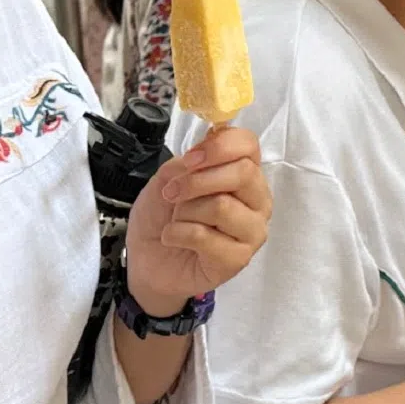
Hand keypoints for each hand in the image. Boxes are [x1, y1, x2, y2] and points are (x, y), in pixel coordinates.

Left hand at [125, 125, 270, 313]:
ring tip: (176, 221)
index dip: (218, 147)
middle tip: (171, 193)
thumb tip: (205, 152)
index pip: (249, 145)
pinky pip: (206, 236)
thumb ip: (189, 162)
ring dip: (186, 211)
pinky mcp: (239, 258)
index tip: (189, 161)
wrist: (147, 258)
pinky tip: (173, 238)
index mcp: (244, 174)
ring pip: (222, 206)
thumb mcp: (168, 177)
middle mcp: (257, 200)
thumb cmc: (162, 216)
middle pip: (243, 173)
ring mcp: (252, 231)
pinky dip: (177, 233)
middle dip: (197, 182)